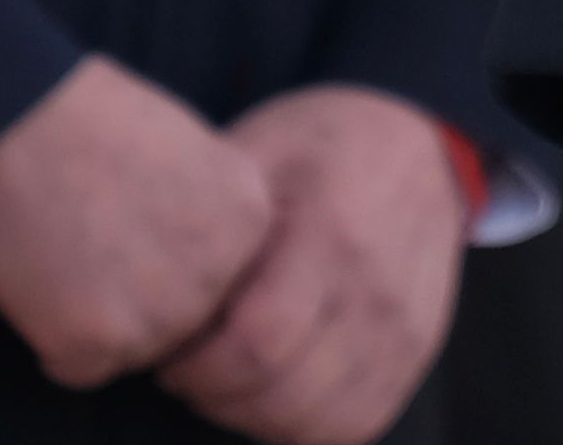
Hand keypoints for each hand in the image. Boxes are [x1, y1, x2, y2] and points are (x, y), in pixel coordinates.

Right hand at [0, 53, 276, 388]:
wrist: (11, 117)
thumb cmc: (88, 117)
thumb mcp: (189, 146)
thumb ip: (208, 209)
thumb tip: (201, 254)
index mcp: (249, 216)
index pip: (226, 276)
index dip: (173, 257)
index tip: (134, 225)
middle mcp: (218, 271)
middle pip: (187, 319)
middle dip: (142, 295)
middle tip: (93, 243)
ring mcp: (160, 313)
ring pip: (137, 350)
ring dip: (101, 322)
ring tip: (64, 255)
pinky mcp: (95, 342)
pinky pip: (80, 368)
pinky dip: (56, 340)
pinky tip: (40, 282)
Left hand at [155, 85, 473, 444]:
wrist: (419, 145)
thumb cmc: (319, 147)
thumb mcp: (259, 151)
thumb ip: (212, 219)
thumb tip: (143, 286)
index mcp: (331, 230)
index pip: (258, 341)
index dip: (197, 366)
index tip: (170, 350)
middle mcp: (377, 288)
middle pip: (282, 393)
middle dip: (214, 397)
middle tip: (187, 371)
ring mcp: (405, 328)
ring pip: (316, 422)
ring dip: (254, 417)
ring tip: (227, 380)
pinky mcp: (416, 354)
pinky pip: (354, 425)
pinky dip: (303, 426)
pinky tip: (274, 392)